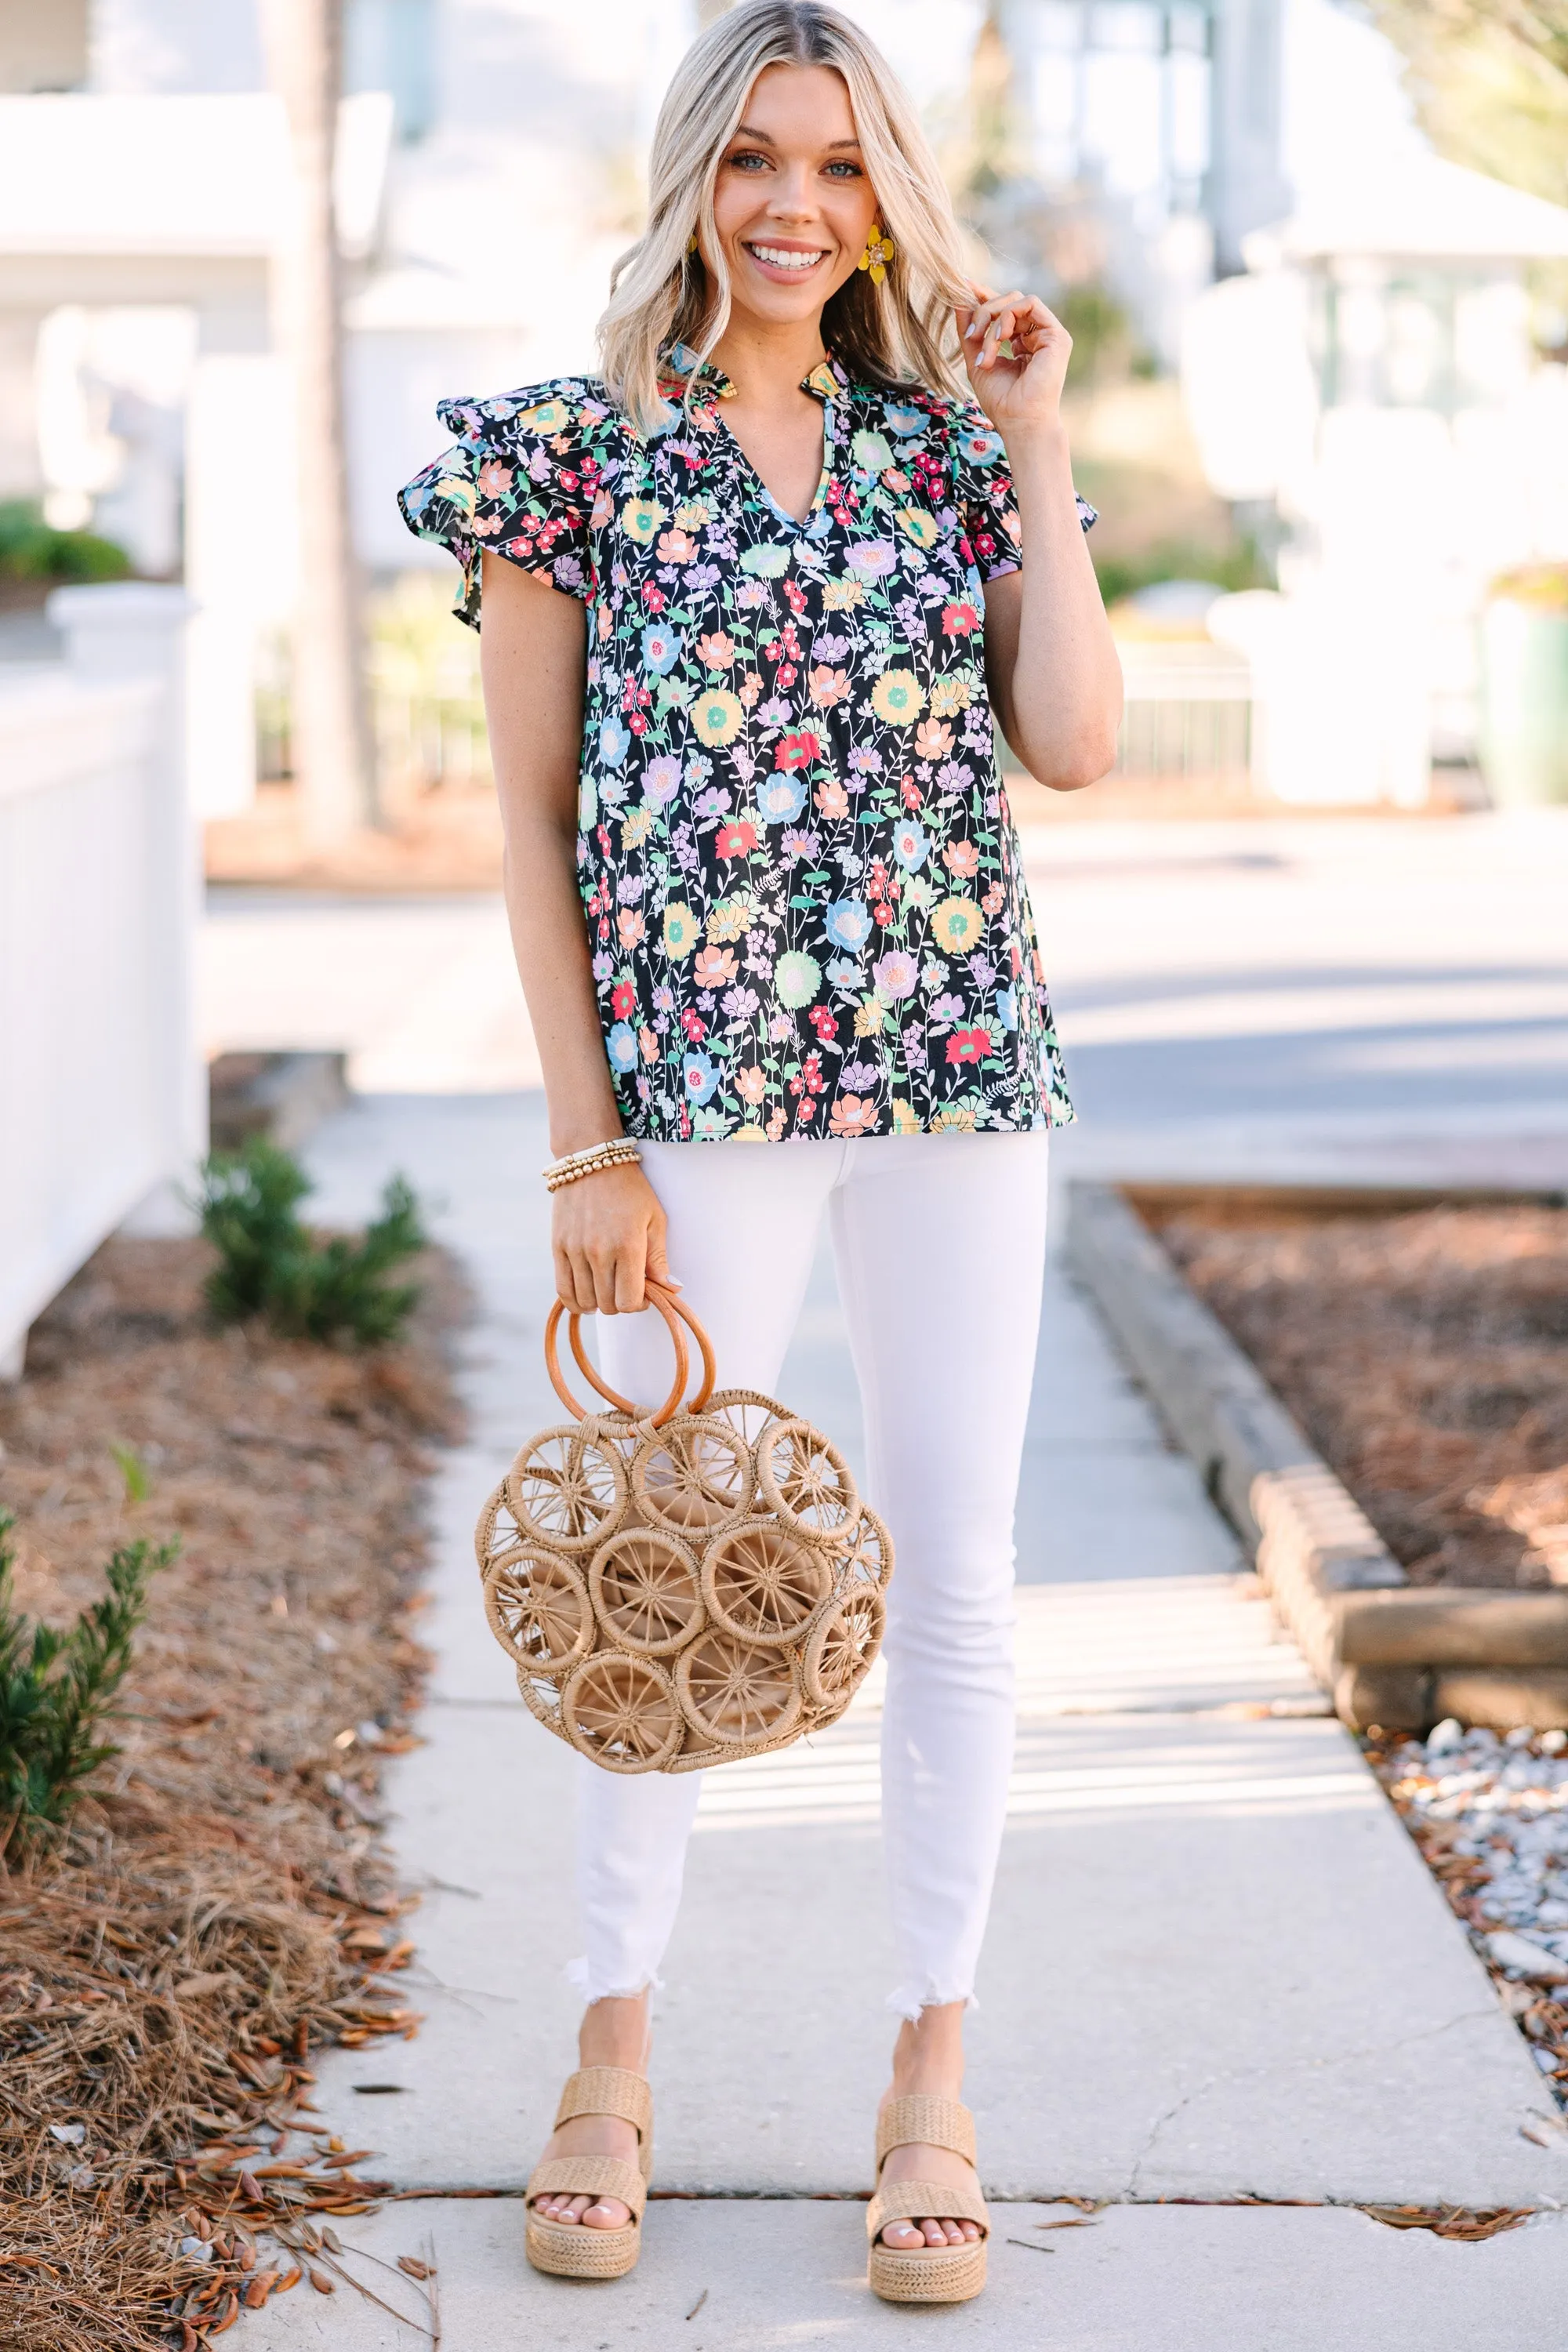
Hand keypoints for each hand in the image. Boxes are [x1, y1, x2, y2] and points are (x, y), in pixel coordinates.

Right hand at [552, 1161, 674, 1314]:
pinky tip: (587, 1297)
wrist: (591, 1161)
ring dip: (600, 1302)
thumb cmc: (630, 1189)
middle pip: (608, 1305)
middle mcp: (598, 1253)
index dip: (640, 1303)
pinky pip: (563, 1290)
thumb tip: (671, 1290)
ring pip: (586, 1301)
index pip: (630, 1301)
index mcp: (627, 1246)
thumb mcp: (654, 1219)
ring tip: (608, 1287)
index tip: (644, 1292)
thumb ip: (659, 1258)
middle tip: (627, 1286)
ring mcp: (575, 1251)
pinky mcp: (558, 1248)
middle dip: (621, 1303)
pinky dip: (576, 1301)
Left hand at [956, 284, 1071, 438]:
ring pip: (1016, 300)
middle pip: (1007, 301)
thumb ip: (969, 331)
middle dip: (983, 312)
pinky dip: (1008, 316)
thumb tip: (959, 298)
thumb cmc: (1002, 402)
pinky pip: (1029, 304)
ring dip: (993, 319)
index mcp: (1021, 342)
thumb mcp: (977, 360)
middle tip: (971, 336)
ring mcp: (1048, 334)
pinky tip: (1000, 337)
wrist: (1020, 423)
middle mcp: (1036, 335)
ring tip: (986, 350)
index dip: (984, 296)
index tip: (963, 287)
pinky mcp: (1056, 335)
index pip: (1003, 310)